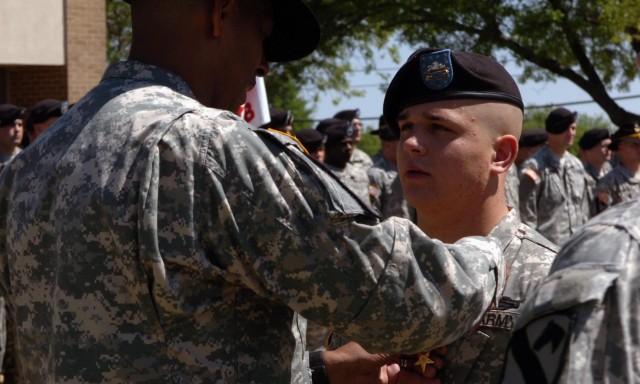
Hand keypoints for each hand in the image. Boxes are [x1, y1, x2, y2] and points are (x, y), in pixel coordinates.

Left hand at [323, 342, 442, 383]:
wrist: (339, 373)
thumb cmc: (358, 353)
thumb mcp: (383, 346)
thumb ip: (403, 345)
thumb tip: (424, 339)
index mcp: (388, 337)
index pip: (412, 338)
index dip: (427, 341)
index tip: (442, 344)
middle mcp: (390, 351)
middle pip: (415, 353)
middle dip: (430, 356)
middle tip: (441, 359)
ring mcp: (390, 366)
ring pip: (414, 368)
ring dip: (427, 370)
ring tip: (437, 370)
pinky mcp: (389, 381)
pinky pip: (408, 381)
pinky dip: (422, 382)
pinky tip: (435, 382)